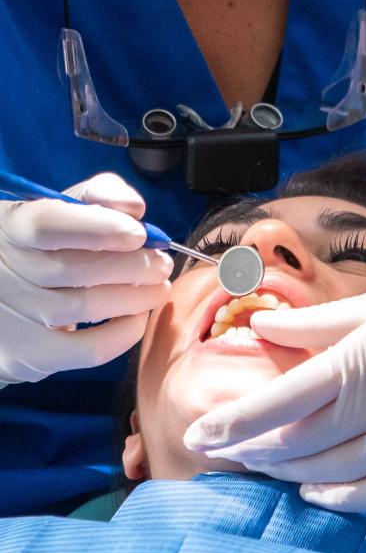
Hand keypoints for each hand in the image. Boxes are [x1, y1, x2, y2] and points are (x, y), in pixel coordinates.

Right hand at [0, 173, 171, 383]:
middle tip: (162, 264)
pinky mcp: (24, 356)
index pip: (46, 223)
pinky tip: (136, 317)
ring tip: (158, 288)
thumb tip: (134, 207)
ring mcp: (11, 316)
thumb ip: (97, 196)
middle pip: (73, 269)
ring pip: (85, 307)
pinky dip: (123, 333)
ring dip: (135, 297)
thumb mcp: (61, 210)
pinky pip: (87, 349)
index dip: (98, 227)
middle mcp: (3, 271)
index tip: (139, 233)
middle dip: (131, 266)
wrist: (6, 300)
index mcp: (10, 226)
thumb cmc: (45, 246)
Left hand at [184, 276, 365, 511]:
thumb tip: (258, 325)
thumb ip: (309, 324)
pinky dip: (342, 498)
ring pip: (330, 469)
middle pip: (295, 442)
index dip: (232, 422)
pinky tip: (312, 496)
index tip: (196, 434)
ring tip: (254, 465)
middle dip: (249, 450)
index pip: (276, 402)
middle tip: (217, 450)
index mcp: (350, 363)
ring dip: (285, 472)